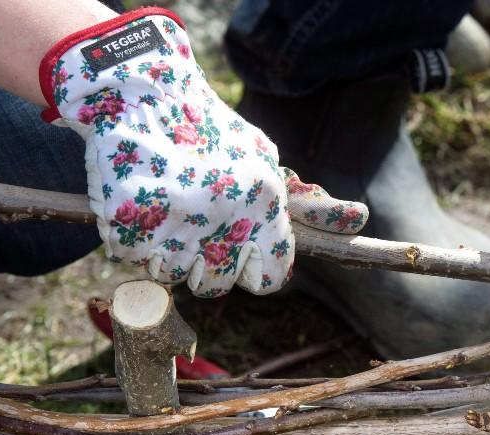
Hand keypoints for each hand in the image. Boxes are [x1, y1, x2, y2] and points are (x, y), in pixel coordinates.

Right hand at [41, 8, 367, 296]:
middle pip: (219, 285)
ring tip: (171, 214)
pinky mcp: (128, 226)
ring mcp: (173, 225)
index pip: (272, 279)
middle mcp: (223, 219)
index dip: (258, 271)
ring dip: (172, 256)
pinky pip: (138, 263)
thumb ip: (308, 200)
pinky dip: (138, 245)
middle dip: (210, 266)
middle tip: (200, 229)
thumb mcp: (265, 159)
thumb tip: (360, 218)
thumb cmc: (212, 131)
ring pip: (177, 277)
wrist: (142, 95)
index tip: (245, 256)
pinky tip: (145, 208)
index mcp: (262, 204)